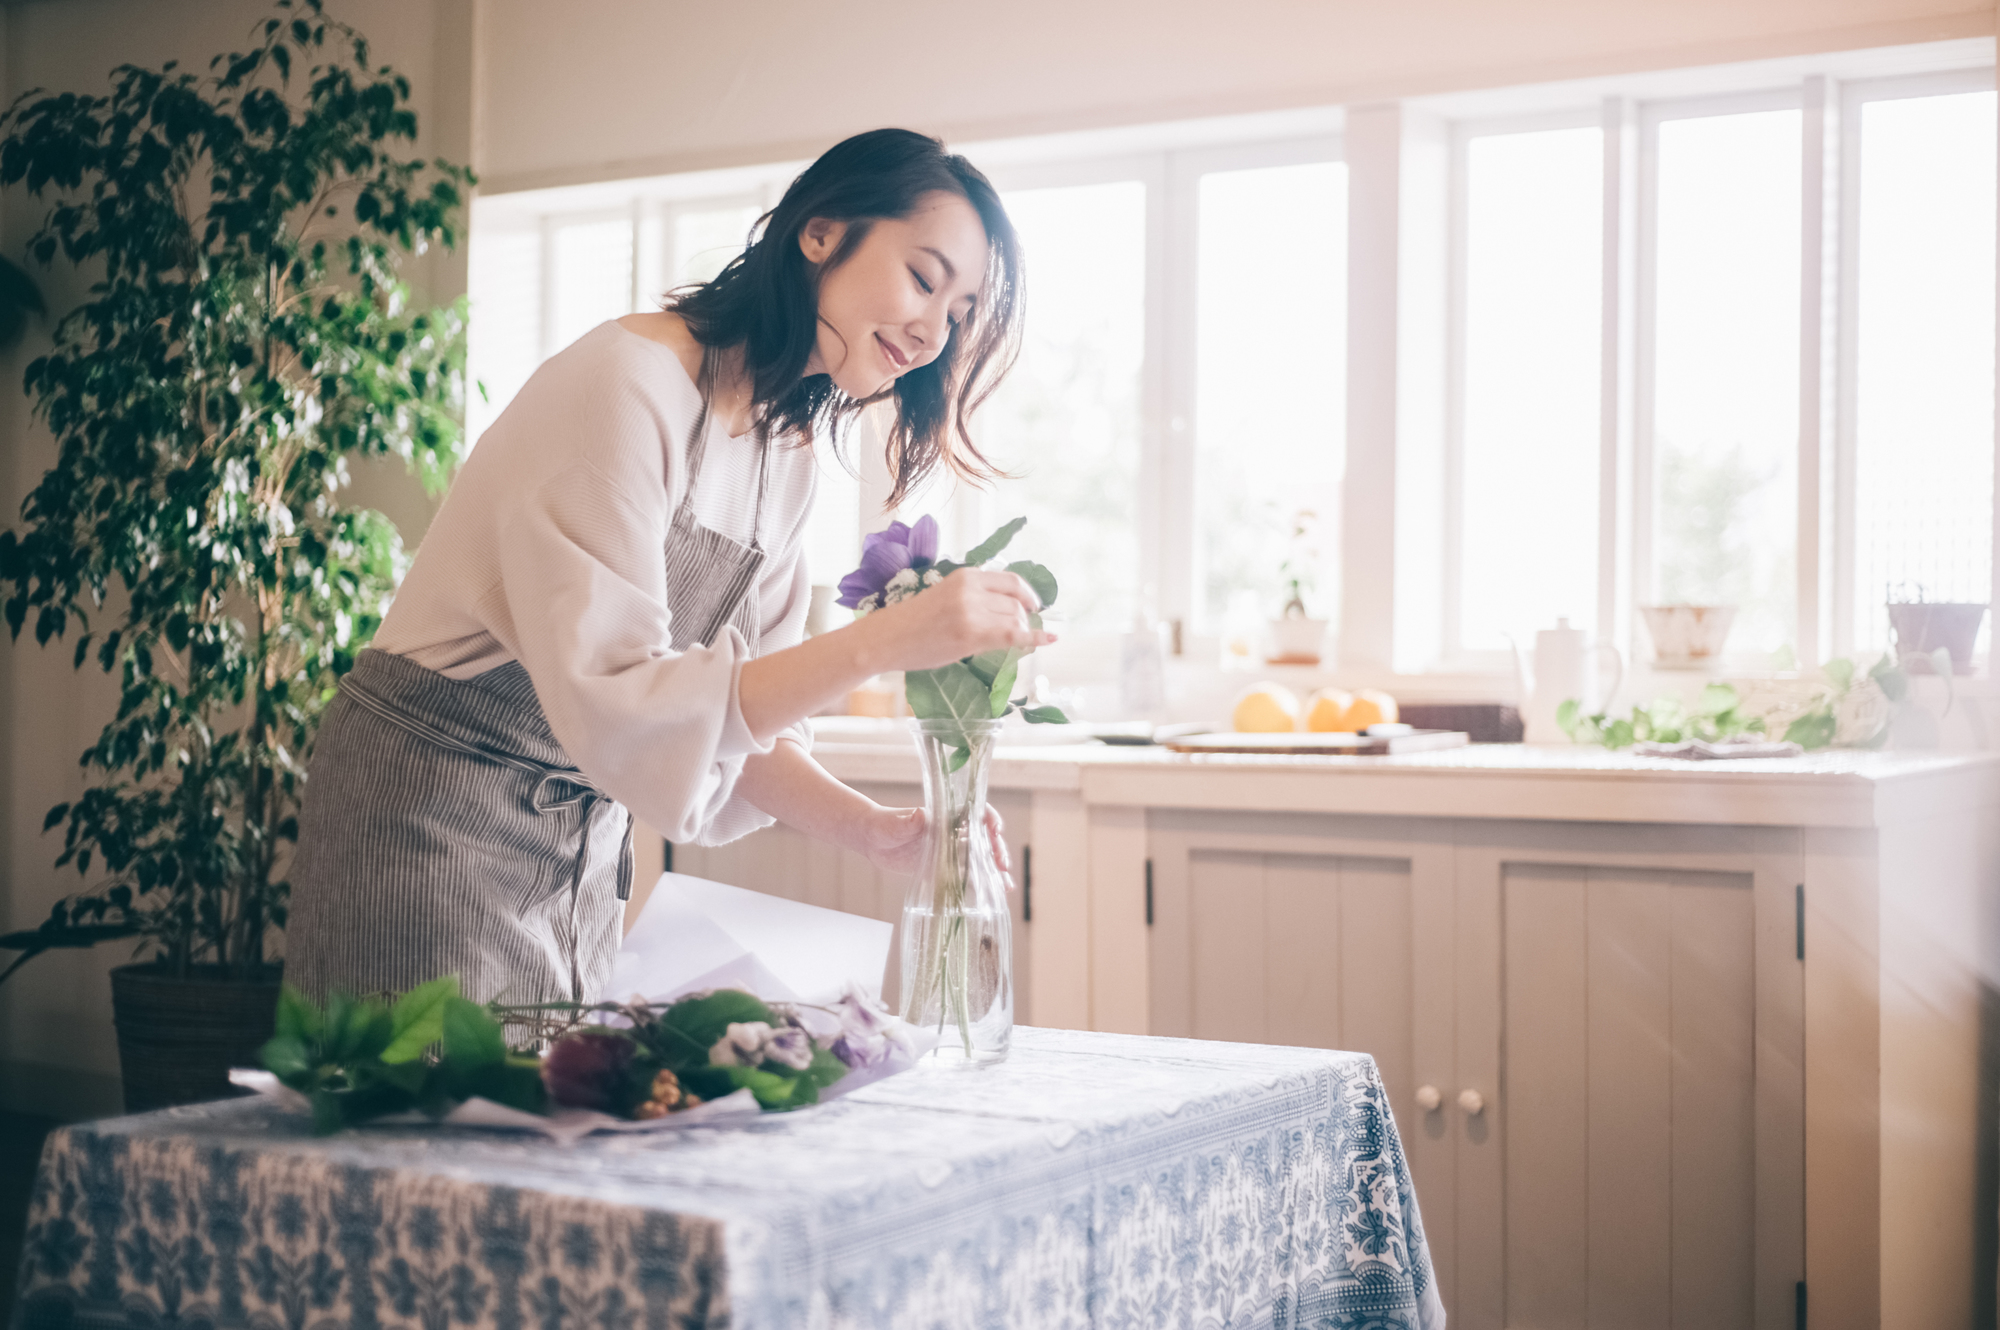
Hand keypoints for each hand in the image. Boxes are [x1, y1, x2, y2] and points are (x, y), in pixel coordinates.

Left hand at [853, 802, 1014, 890]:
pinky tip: (992, 896)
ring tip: (1006, 886)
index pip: (976, 813)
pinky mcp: (943, 868)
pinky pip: (966, 876)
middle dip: (997, 850)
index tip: (995, 831)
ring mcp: (950, 851)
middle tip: (1002, 865)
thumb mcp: (894, 824)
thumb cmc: (883, 825)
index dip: (989, 820)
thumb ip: (907, 821)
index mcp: (945, 817)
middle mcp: (952, 832)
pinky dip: (980, 885)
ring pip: (979, 859)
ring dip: (994, 871)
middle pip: (983, 839)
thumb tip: (919, 815)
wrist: (872, 840)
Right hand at [856, 568, 1055, 673]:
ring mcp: (971, 611)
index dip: (1028, 595)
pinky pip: (1013, 635)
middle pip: (1017, 602)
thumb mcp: (945, 596)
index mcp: (965, 575)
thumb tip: (1008, 608)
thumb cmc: (911, 622)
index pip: (1011, 581)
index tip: (1034, 606)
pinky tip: (1048, 640)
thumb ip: (974, 597)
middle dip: (1026, 617)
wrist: (885, 638)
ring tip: (1016, 641)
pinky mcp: (970, 634)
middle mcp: (970, 589)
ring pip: (1016, 619)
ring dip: (1022, 632)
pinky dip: (1035, 638)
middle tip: (1026, 629)